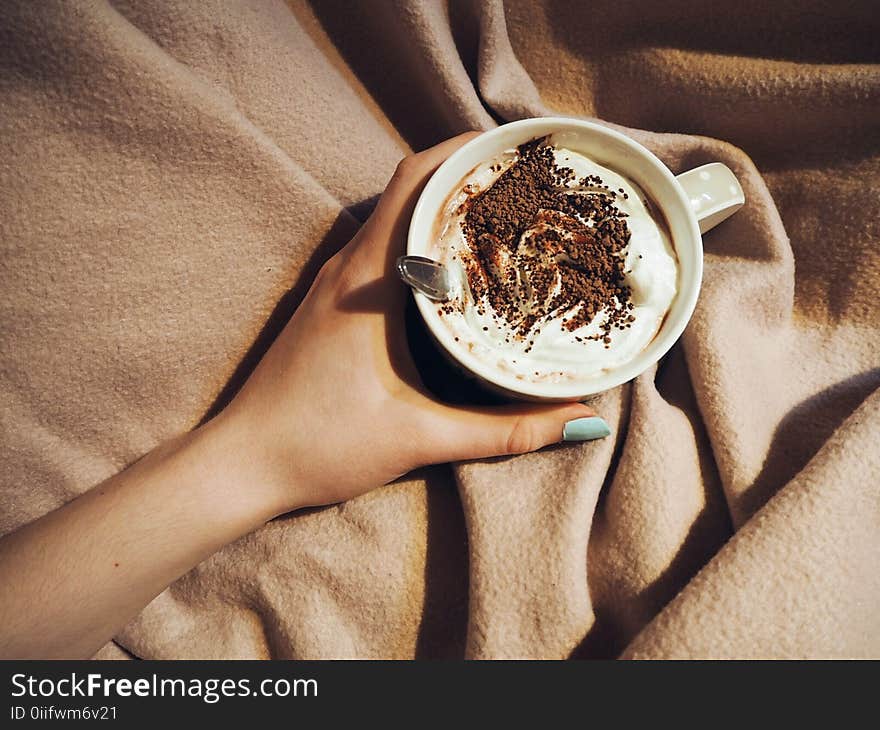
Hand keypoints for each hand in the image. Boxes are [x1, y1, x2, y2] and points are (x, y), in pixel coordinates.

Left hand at [218, 133, 606, 513]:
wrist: (243, 464)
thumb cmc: (318, 445)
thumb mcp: (420, 439)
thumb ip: (504, 431)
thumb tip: (580, 423)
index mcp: (366, 280)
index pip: (415, 181)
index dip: (465, 152)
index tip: (518, 151)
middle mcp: (348, 268)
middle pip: (410, 189)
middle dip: (467, 175)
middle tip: (528, 184)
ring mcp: (336, 283)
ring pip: (395, 218)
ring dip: (444, 208)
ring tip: (505, 215)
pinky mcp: (332, 304)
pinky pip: (384, 250)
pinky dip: (423, 242)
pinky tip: (457, 269)